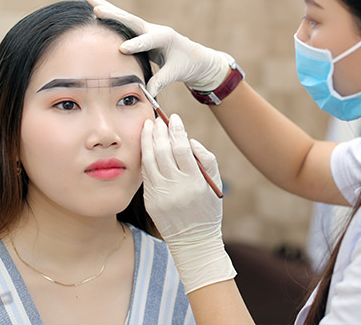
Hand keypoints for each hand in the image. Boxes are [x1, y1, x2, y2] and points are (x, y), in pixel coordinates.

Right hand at [87, 0, 232, 95]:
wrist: (192, 56)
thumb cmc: (185, 64)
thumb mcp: (175, 73)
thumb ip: (161, 81)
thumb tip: (147, 94)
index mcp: (166, 38)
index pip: (148, 41)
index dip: (136, 45)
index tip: (122, 49)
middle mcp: (154, 29)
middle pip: (133, 21)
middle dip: (116, 16)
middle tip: (98, 10)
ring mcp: (146, 29)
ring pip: (125, 18)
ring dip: (108, 9)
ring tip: (90, 0)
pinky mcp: (140, 32)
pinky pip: (123, 22)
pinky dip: (110, 15)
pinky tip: (95, 7)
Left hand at [141, 114, 235, 292]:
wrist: (193, 241)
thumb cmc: (207, 210)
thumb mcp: (215, 185)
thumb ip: (206, 159)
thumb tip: (189, 140)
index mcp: (194, 182)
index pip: (181, 148)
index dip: (176, 131)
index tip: (174, 118)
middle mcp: (175, 188)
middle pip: (162, 151)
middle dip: (159, 132)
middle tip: (158, 119)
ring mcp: (160, 195)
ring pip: (149, 160)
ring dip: (148, 140)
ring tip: (148, 127)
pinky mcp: (150, 200)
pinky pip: (146, 174)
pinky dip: (145, 157)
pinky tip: (146, 146)